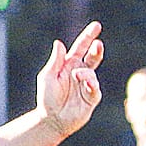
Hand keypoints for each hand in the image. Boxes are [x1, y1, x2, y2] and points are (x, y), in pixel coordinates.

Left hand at [36, 21, 103, 137]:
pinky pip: (95, 89)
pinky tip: (86, 83)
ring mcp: (87, 85)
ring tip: (77, 75)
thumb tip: (58, 43)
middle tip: (97, 44)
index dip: (88, 36)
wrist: (51, 120)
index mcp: (70, 64)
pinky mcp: (91, 98)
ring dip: (85, 73)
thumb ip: (55, 61)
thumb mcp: (47, 77)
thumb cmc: (47, 98)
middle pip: (93, 57)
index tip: (97, 26)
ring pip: (92, 74)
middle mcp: (80, 72)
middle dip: (96, 50)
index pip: (81, 47)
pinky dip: (91, 85)